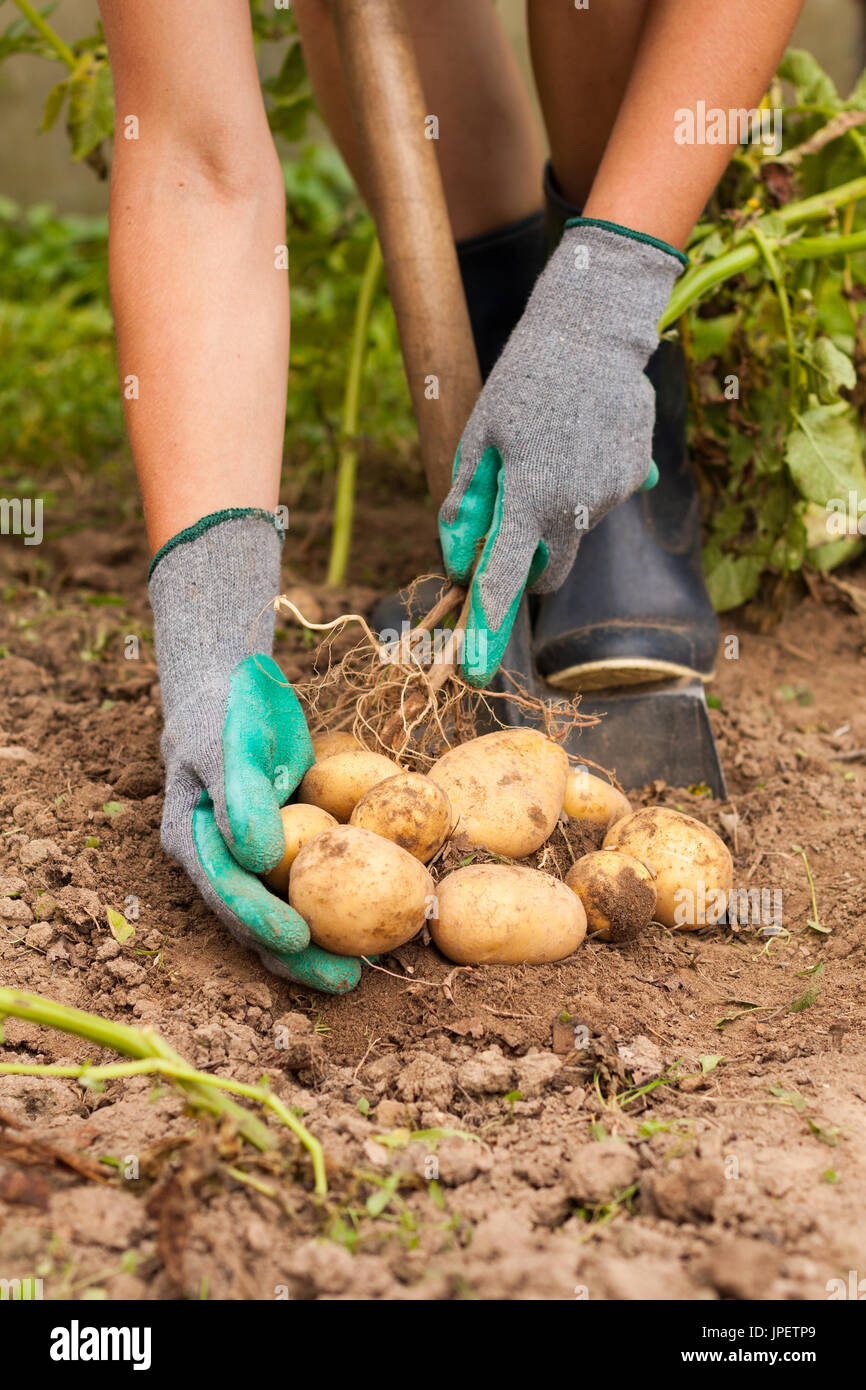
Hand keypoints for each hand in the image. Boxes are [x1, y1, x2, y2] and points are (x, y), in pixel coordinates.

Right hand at [150, 510, 361, 992]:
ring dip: (316, 946)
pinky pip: (305, 889)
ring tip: (360, 972)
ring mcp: (247, 862)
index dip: (260, 920)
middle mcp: (217, 862)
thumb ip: (240, 796)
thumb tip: (257, 857)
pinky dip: (332, 910)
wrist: (236, 692)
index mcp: (192, 840)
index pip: (225, 891)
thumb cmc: (230, 711)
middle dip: (296, 955)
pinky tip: (369, 932)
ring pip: (279, 914)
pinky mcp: (280, 853)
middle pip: (253, 919)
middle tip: (345, 979)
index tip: (299, 939)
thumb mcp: (231, 742)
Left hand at [438, 218, 685, 686]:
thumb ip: (467, 505)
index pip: (502, 579)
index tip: (473, 667)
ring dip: (557, 509)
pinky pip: (602, 499)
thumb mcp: (479, 437)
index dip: (485, 626)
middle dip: (528, 561)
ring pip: (576, 530)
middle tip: (511, 514)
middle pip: (549, 569)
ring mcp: (614, 493)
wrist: (596, 328)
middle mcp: (578, 506)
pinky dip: (586, 483)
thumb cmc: (524, 379)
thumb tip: (457, 562)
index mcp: (530, 497)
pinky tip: (580, 435)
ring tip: (551, 444)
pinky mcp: (637, 475)